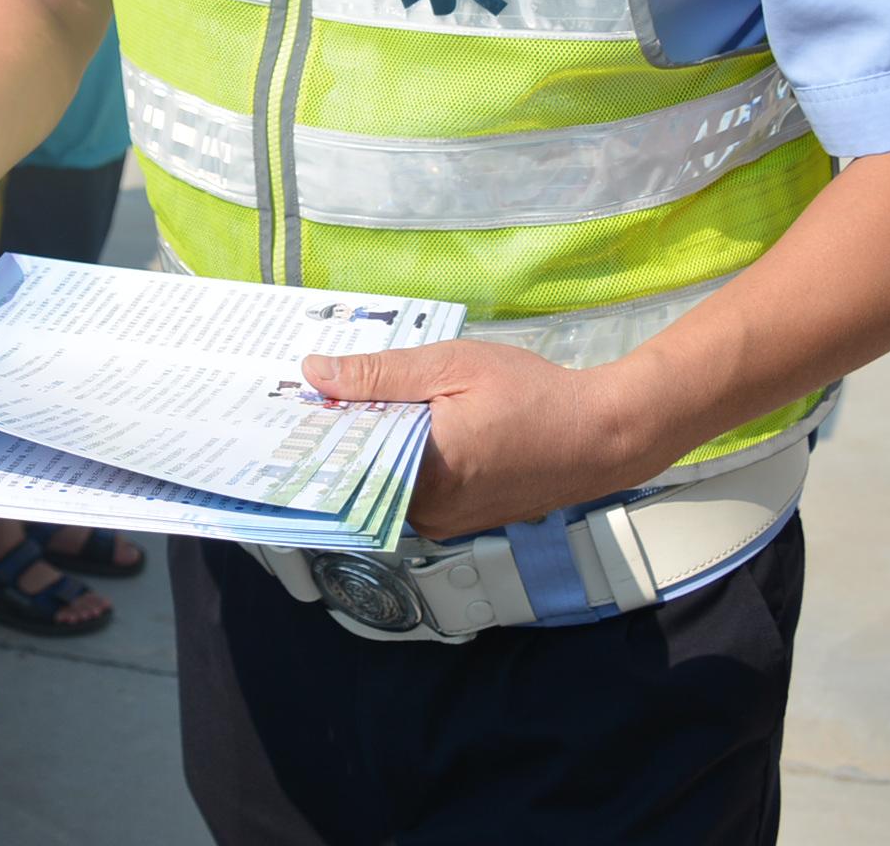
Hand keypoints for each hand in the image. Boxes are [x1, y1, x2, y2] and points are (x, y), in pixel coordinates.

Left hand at [303, 342, 653, 539]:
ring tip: (354, 400)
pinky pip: (410, 488)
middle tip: (316, 391)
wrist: (602, 436)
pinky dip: (400, 457)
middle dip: (341, 432)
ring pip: (383, 480)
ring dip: (372, 443)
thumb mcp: (452, 366)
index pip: (343, 460)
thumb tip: (314, 374)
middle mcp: (427, 514)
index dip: (316, 427)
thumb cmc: (534, 396)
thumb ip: (380, 373)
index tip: (287, 403)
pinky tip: (401, 422)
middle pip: (361, 472)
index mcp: (423, 477)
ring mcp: (444, 523)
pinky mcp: (458, 520)